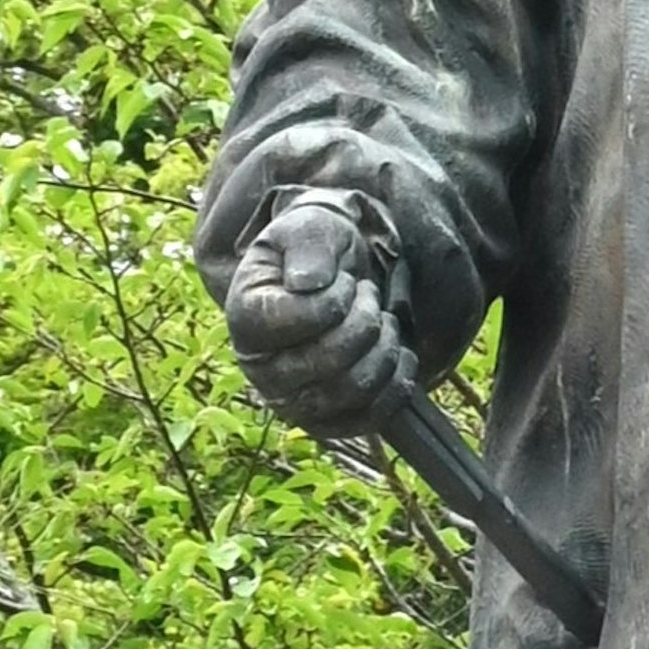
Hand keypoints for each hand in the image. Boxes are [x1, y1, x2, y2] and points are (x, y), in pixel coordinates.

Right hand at [222, 184, 410, 434]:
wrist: (335, 277)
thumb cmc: (317, 251)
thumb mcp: (310, 227)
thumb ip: (308, 245)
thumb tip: (307, 283)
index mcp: (246, 315)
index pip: (296, 320)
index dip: (335, 299)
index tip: (345, 280)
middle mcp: (260, 368)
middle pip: (326, 362)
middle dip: (365, 323)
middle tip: (370, 296)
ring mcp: (292, 401)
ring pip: (350, 390)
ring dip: (385, 350)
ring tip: (385, 321)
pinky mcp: (325, 421)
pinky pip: (368, 418)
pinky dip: (397, 385)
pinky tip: (401, 355)